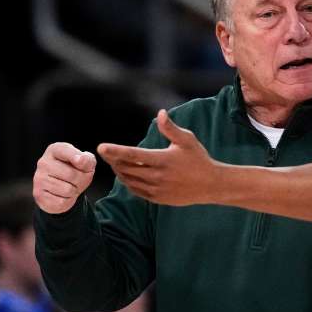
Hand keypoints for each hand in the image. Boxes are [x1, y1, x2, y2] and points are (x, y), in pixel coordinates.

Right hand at [34, 142, 96, 213]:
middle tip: (78, 180)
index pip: (66, 151)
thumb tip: (80, 160)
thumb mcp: (86, 163)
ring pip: (68, 190)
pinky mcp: (39, 195)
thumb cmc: (75, 171)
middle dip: (81, 180)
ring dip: (74, 191)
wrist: (63, 188)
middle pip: (72, 175)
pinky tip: (63, 195)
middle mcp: (43, 162)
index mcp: (55, 150)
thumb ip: (87, 160)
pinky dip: (67, 201)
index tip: (80, 162)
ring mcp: (39, 179)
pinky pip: (61, 202)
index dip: (77, 158)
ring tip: (70, 186)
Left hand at [98, 110, 219, 206]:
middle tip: (106, 152)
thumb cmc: (198, 159)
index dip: (115, 151)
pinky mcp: (157, 199)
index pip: (133, 155)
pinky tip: (126, 174)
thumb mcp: (187, 140)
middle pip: (127, 168)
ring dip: (120, 171)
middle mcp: (158, 177)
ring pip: (129, 180)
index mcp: (163, 160)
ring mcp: (157, 190)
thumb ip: (170, 128)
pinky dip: (128, 182)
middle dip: (114, 160)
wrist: (211, 185)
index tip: (101, 147)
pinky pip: (136, 191)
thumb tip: (160, 113)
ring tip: (115, 162)